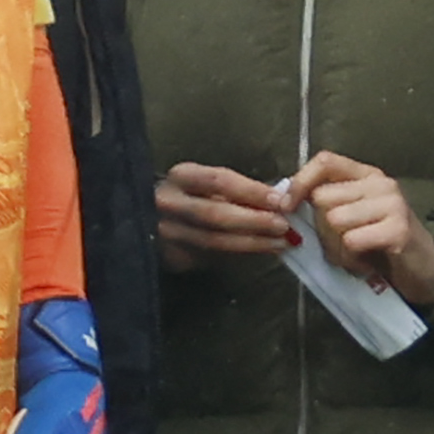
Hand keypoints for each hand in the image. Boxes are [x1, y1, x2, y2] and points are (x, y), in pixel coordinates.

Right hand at [155, 161, 290, 269]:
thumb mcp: (206, 184)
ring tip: (280, 243)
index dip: (251, 191)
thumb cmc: (190, 195)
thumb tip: (277, 200)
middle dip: (254, 221)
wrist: (150, 217)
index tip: (280, 200)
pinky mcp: (172, 256)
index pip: (220, 180)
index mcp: (181, 176)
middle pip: (216, 214)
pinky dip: (240, 255)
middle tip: (283, 226)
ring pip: (215, 241)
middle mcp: (169, 202)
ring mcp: (168, 232)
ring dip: (252, 243)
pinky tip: (260, 252)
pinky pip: (211, 257)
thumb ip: (236, 191)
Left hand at [284, 150, 433, 305]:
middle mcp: (380, 183)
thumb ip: (328, 204)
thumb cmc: (381, 245)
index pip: (325, 161)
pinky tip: (367, 263)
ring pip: (334, 221)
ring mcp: (392, 203)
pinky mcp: (398, 229)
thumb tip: (287, 202)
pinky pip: (352, 241)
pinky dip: (352, 259)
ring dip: (337, 248)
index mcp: (366, 175)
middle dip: (322, 229)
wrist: (424, 271)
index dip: (300, 182)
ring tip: (356, 254)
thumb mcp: (354, 217)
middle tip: (342, 244)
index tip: (286, 206)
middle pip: (323, 198)